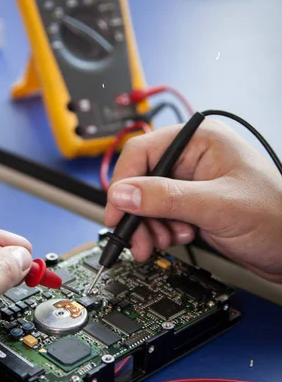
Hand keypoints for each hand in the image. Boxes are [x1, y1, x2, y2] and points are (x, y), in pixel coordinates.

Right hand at [104, 121, 281, 281]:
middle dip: (137, 212)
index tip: (116, 212)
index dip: (123, 182)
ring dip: (148, 225)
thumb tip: (124, 194)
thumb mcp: (217, 206)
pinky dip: (160, 230)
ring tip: (162, 241)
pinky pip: (160, 214)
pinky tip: (178, 237)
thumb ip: (167, 198)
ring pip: (147, 200)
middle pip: (141, 179)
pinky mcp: (192, 203)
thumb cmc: (275, 216)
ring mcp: (191, 181)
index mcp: (199, 140)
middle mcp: (192, 157)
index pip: (143, 151)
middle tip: (137, 239)